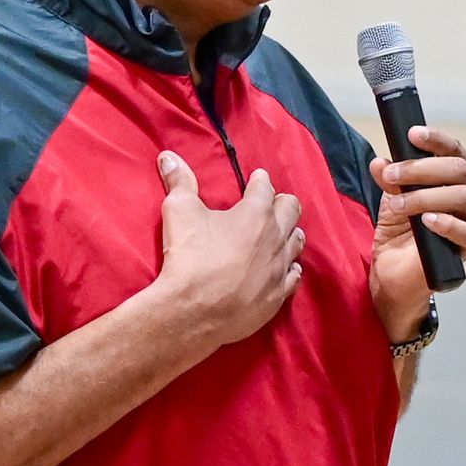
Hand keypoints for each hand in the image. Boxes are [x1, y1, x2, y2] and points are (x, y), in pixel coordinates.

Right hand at [150, 149, 302, 350]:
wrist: (194, 310)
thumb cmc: (189, 256)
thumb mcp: (179, 211)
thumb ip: (179, 182)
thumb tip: (168, 156)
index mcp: (256, 214)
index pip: (265, 189)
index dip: (260, 181)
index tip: (257, 178)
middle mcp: (276, 238)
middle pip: (291, 211)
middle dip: (283, 203)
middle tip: (273, 202)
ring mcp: (280, 268)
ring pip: (296, 243)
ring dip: (290, 233)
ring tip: (282, 231)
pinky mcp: (279, 295)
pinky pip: (294, 276)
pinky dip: (290, 267)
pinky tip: (287, 267)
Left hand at [370, 124, 465, 340]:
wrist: (397, 272)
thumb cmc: (403, 228)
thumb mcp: (392, 196)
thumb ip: (390, 177)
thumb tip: (380, 162)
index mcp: (464, 174)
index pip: (456, 150)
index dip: (436, 140)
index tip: (411, 135)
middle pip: (460, 170)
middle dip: (422, 168)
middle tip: (392, 174)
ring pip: (464, 196)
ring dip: (426, 196)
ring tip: (397, 203)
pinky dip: (447, 224)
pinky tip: (426, 221)